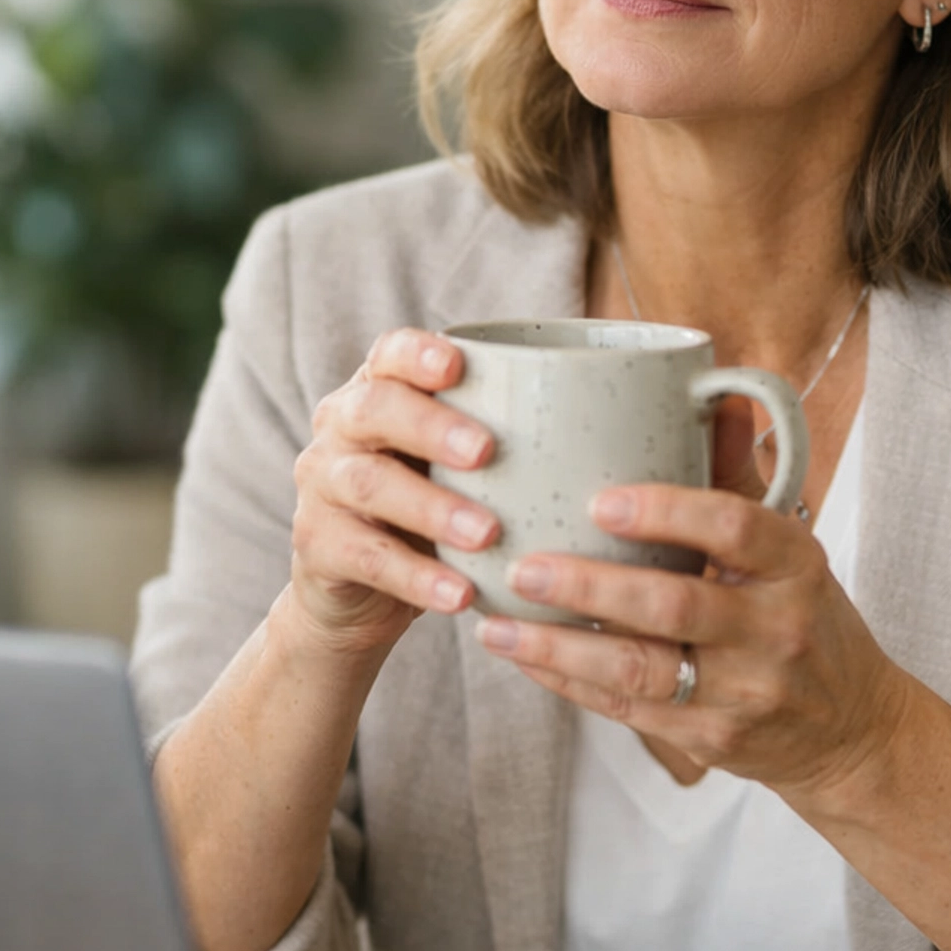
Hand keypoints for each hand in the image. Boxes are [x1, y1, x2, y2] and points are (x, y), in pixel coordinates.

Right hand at [287, 328, 499, 670]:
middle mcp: (342, 428)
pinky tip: (461, 596)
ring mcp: (323, 486)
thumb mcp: (463, 469)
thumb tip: (633, 421)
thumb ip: (511, 439)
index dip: (418, 354)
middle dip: (431, 427)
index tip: (458, 365)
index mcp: (380, 391)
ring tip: (487, 535)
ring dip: (433, 508)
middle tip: (486, 451)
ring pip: (371, 485)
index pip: (388, 353)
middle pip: (375, 410)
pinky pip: (366, 556)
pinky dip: (417, 578)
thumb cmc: (434, 511)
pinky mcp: (317, 545)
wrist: (363, 595)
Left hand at [474, 479, 905, 804]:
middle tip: (523, 566)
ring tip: (497, 624)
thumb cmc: (803, 617)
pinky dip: (568, 682)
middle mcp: (775, 628)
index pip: (734, 527)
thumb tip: (713, 395)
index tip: (599, 501)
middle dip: (589, 586)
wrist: (851, 727)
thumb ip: (738, 479)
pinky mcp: (712, 739)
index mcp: (795, 565)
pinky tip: (524, 657)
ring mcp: (744, 692)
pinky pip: (627, 709)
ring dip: (559, 646)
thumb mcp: (788, 550)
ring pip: (639, 669)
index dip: (665, 511)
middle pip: (675, 604)